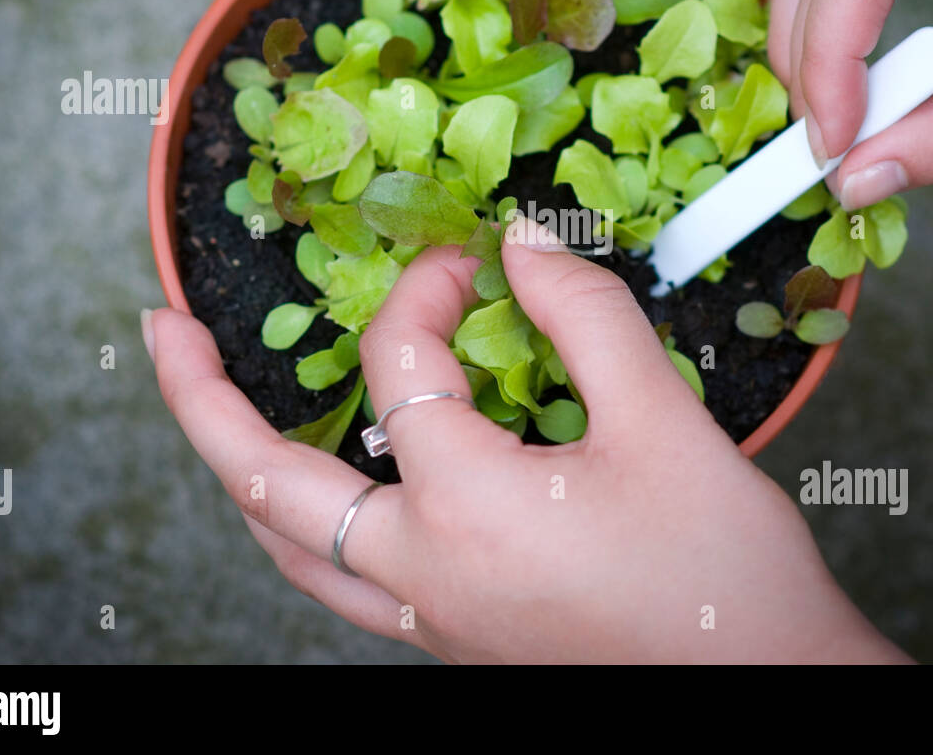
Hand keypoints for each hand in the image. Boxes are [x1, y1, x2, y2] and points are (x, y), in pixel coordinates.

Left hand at [145, 217, 906, 662]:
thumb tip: (521, 240)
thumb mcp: (665, 425)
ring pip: (291, 550)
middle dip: (201, 400)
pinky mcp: (454, 638)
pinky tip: (331, 491)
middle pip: (267, 486)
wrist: (770, 693)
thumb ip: (585, 318)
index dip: (431, 288)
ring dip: (242, 472)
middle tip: (162, 331)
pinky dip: (309, 521)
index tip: (478, 256)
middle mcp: (421, 574)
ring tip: (217, 411)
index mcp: (465, 511)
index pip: (404, 366)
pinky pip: (343, 580)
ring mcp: (429, 619)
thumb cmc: (724, 573)